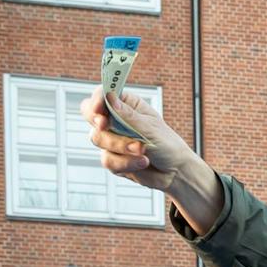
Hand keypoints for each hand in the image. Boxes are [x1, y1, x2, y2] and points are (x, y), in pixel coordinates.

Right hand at [80, 89, 223, 235]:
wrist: (176, 172)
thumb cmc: (168, 145)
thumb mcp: (150, 128)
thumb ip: (128, 116)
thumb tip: (110, 97)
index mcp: (126, 105)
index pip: (102, 94)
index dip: (97, 100)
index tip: (99, 110)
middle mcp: (115, 120)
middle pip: (91, 115)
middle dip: (99, 122)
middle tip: (104, 126)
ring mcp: (112, 139)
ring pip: (98, 139)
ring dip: (120, 146)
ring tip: (142, 151)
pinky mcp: (113, 159)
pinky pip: (108, 160)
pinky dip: (125, 163)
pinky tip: (143, 163)